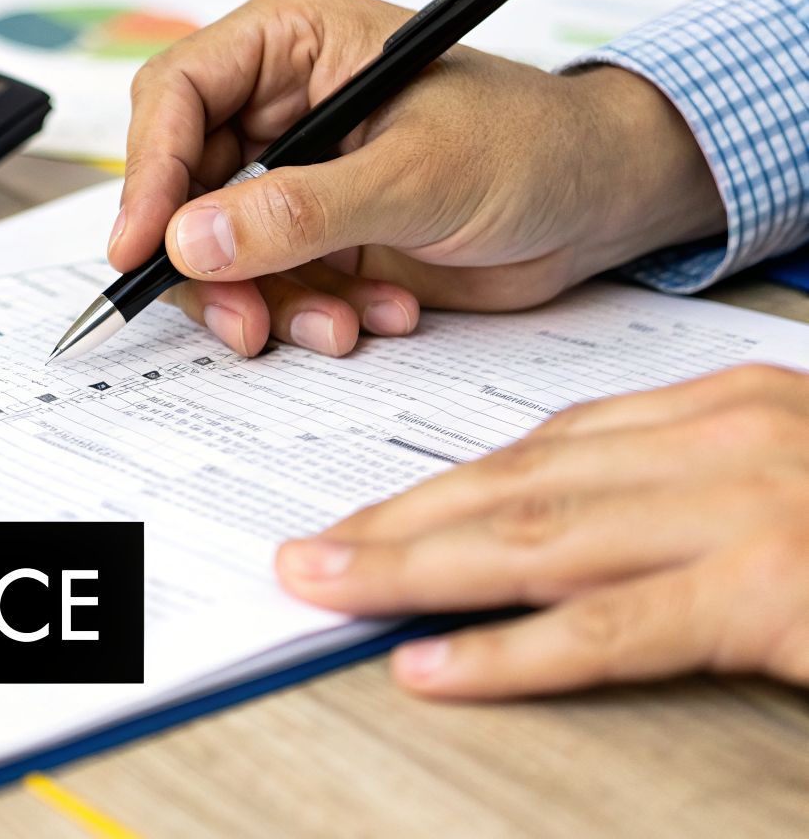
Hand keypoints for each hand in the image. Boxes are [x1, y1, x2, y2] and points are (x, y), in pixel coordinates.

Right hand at [114, 0, 724, 356]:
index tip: (142, 250)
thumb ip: (300, 211)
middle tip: (243, 321)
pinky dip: (308, 314)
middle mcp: (278, 102)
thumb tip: (191, 240)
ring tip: (340, 325)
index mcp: (292, 40)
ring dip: (269, 302)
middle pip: (181, 184)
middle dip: (210, 263)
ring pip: (216, 248)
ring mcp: (291, 171)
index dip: (149, 175)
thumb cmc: (535, 147)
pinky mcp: (310, 233)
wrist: (603, 207)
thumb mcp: (416, 176)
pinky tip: (377, 311)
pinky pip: (264, 285)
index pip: (176, 95)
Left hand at [274, 364, 808, 698]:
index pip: (552, 442)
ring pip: (536, 539)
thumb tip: (589, 524)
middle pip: (520, 482)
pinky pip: (609, 627)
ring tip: (325, 587)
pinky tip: (427, 663)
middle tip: (310, 549)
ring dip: (411, 568)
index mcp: (726, 406)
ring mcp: (744, 510)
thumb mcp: (795, 471)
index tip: (373, 514)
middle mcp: (723, 439)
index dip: (446, 485)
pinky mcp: (771, 589)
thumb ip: (694, 484)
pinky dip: (506, 651)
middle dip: (400, 521)